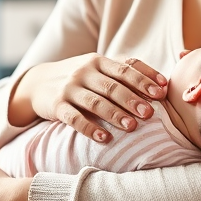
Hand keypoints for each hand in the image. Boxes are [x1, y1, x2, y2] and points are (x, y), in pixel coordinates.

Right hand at [8, 54, 166, 142]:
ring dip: (114, 114)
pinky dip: (90, 129)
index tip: (161, 92)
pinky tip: (104, 138)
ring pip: (95, 102)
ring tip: (131, 126)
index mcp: (98, 61)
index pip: (124, 69)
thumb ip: (125, 71)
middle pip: (111, 86)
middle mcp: (83, 72)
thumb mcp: (98, 67)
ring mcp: (69, 89)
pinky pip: (74, 118)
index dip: (144, 80)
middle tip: (149, 113)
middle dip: (132, 99)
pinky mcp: (56, 106)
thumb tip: (162, 83)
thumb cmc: (79, 77)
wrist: (38, 83)